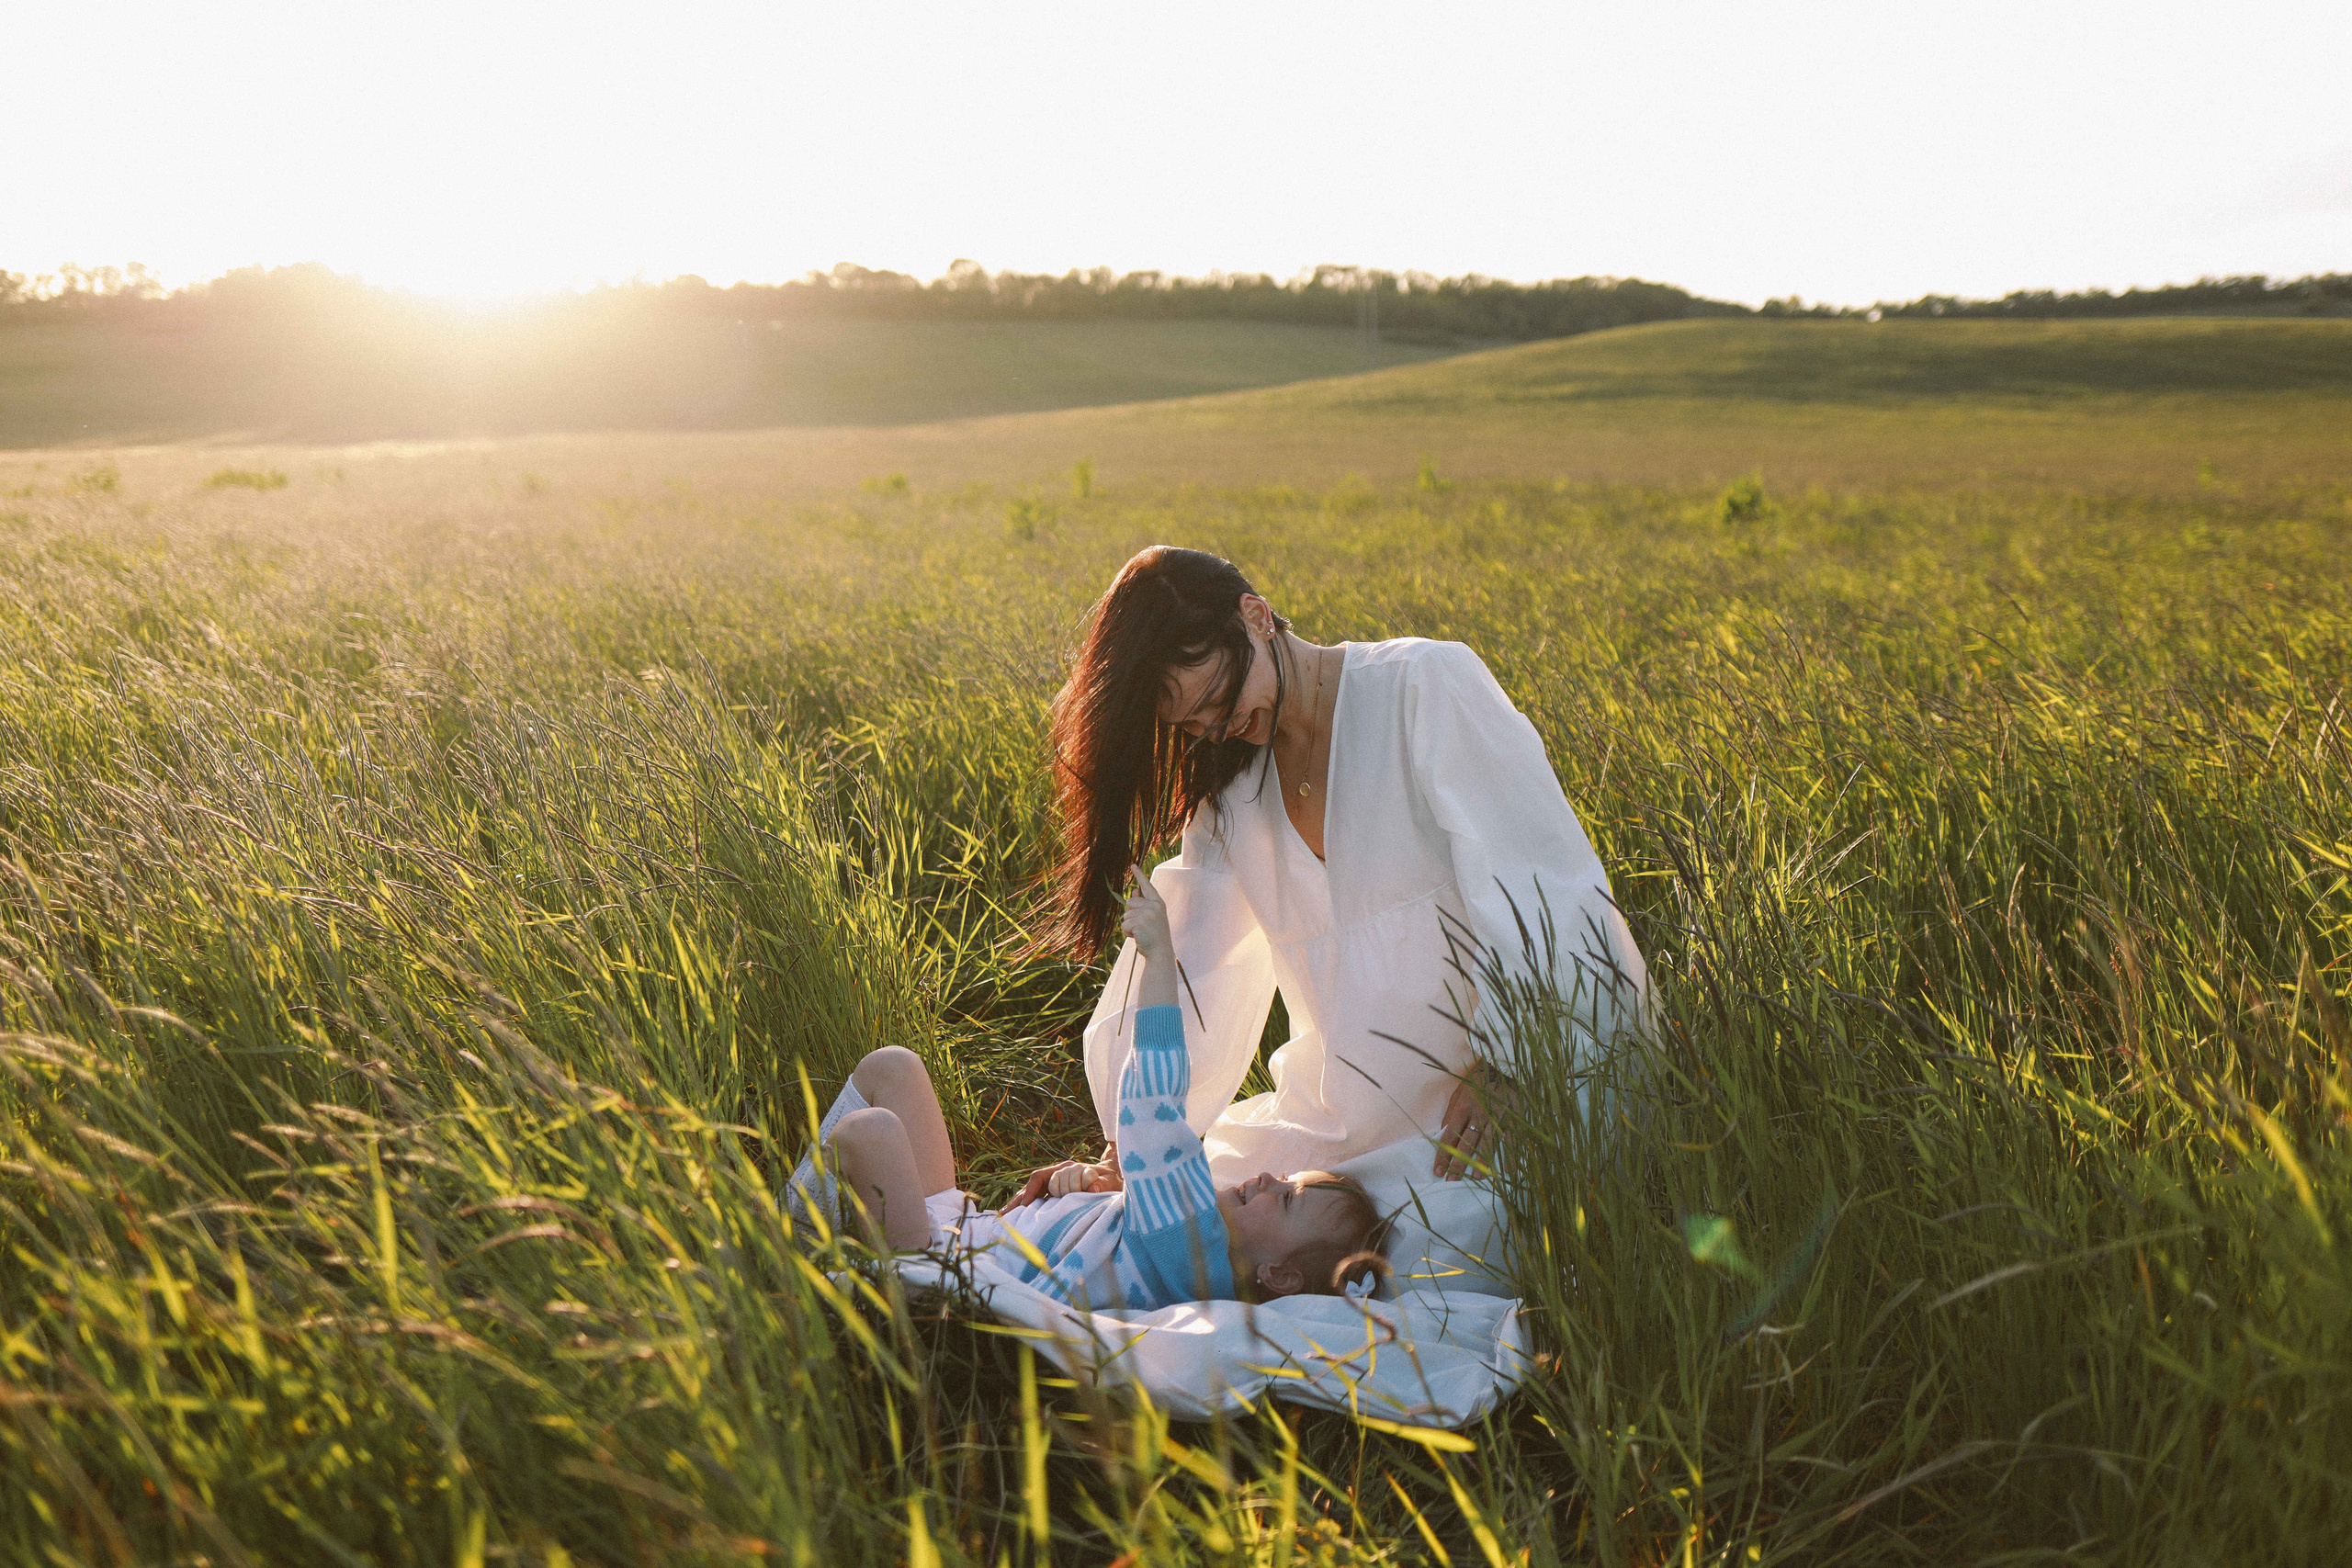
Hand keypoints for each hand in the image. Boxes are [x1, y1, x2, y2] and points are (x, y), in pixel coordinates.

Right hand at [1003, 1155, 1122, 1209]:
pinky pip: (1039, 1201)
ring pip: (1032, 1194)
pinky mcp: (1057, 1196)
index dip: (1032, 1191)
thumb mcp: (1110, 1180)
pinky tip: (1019, 1220)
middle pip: (1031, 1186)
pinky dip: (1028, 1209)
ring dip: (1019, 1206)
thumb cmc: (1112, 1179)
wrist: (1116, 1177)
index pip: (1042, 1177)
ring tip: (1004, 1218)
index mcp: (1066, 1168)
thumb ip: (1102, 1184)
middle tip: (1004, 1215)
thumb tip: (1093, 1189)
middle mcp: (1057, 1175)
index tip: (1026, 1205)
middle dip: (1018, 1200)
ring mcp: (1056, 1185)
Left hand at [1120, 865, 1172, 961]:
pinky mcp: (1139, 923)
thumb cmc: (1155, 935)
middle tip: (1143, 926)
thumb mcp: (1152, 917)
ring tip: (1141, 933)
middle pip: (1130, 903)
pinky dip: (1127, 933)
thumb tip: (1134, 890)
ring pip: (1125, 915)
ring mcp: (1147, 915)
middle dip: (1131, 914)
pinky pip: (1124, 925)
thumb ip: (1143, 904)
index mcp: (1158, 903)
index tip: (1132, 865)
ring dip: (1129, 926)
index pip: (1147, 887)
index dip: (1139, 875)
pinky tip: (1138, 937)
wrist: (1160, 952)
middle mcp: (1153, 906)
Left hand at [1433, 1061, 1511, 1180]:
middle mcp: (1478, 1114)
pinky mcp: (1512, 1119)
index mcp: (1462, 1108)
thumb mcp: (1458, 1094)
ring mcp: (1496, 1117)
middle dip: (1459, 1163)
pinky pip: (1510, 1140)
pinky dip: (1509, 1156)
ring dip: (1482, 1161)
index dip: (1443, 1154)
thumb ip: (1450, 1114)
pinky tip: (1506, 1170)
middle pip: (1467, 1142)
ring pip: (1488, 1143)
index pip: (1449, 1135)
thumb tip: (1441, 1133)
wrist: (1502, 1068)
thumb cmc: (1477, 1083)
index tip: (1437, 1171)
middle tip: (1452, 1181)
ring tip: (1476, 1178)